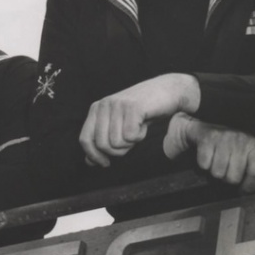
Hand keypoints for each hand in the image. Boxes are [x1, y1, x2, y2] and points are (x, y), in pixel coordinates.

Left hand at [80, 74, 199, 166]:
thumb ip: (103, 142)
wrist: (169, 91)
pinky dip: (140, 136)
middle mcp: (103, 105)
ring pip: (117, 143)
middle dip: (118, 150)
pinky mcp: (132, 107)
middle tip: (130, 139)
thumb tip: (89, 162)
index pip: (85, 140)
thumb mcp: (119, 127)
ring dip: (131, 141)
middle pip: (102, 145)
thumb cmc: (143, 113)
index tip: (105, 163)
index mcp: (96, 109)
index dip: (94, 156)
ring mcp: (117, 104)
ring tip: (138, 127)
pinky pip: (131, 137)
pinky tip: (144, 123)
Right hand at [164, 112, 254, 192]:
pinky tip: (207, 158)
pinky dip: (203, 166)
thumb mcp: (244, 157)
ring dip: (214, 173)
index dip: (249, 186)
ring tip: (216, 164)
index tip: (243, 190)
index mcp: (254, 145)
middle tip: (225, 172)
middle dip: (227, 179)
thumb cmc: (227, 147)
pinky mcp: (207, 138)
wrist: (202, 131)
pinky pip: (204, 165)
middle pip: (234, 177)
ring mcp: (224, 138)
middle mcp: (241, 139)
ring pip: (218, 173)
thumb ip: (254, 173)